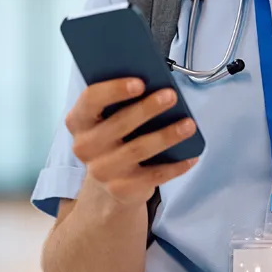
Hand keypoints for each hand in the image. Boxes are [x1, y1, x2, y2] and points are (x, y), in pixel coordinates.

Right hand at [66, 78, 197, 206]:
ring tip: (189, 124)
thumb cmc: (115, 134)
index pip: (91, 100)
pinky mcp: (121, 189)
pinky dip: (175, 166)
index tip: (140, 82)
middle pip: (119, 124)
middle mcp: (85, 146)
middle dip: (147, 108)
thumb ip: (123, 99)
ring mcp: (102, 170)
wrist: (110, 178)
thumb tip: (156, 83)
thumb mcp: (110, 115)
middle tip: (171, 96)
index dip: (114, 90)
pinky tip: (191, 156)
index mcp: (79, 121)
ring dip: (167, 135)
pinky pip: (153, 175)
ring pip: (138, 149)